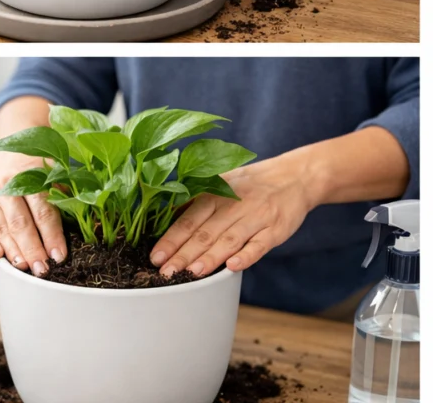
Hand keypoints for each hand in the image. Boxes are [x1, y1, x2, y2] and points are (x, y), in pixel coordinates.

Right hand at [0, 152, 65, 275]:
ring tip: (24, 268)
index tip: (59, 256)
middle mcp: (8, 186)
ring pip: (2, 228)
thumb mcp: (58, 181)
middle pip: (20, 222)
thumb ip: (70, 202)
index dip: (51, 235)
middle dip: (32, 249)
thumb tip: (93, 229)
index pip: (43, 211)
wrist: (12, 160)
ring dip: (13, 250)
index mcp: (33, 178)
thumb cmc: (42, 178)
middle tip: (42, 269)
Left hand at [151, 155, 315, 277]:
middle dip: (183, 254)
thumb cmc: (248, 184)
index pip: (188, 220)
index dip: (171, 239)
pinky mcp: (276, 229)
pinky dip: (246, 255)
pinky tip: (233, 266)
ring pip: (229, 240)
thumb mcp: (219, 184)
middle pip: (204, 233)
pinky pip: (260, 244)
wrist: (294, 177)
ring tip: (192, 273)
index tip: (156, 257)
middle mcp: (232, 205)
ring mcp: (255, 217)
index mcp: (214, 195)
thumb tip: (165, 219)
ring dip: (210, 257)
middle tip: (166, 272)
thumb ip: (195, 202)